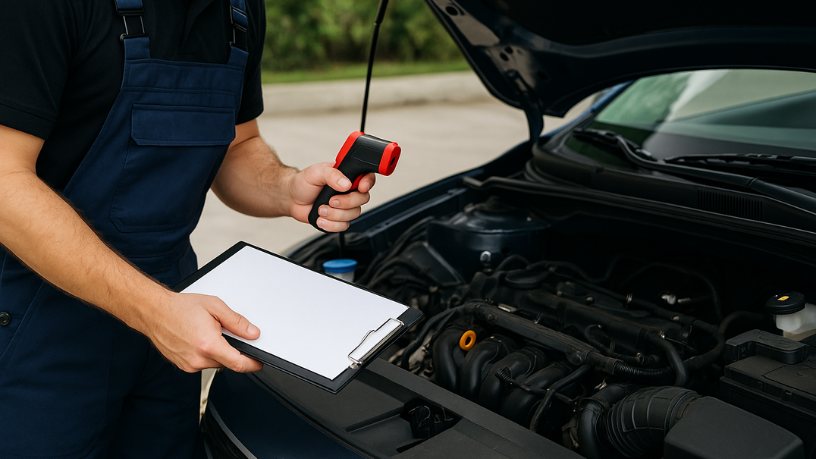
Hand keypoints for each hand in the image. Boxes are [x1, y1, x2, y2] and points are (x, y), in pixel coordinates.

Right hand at [144, 292, 262, 372]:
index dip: (253, 364)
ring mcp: (189, 365)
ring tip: (207, 332)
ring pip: (215, 363)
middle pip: (227, 362)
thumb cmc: (179, 308)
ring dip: (218, 351)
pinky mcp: (183, 365)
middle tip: (225, 333)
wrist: (154, 312)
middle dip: (232, 350)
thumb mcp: (215, 307)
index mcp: (208, 345)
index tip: (259, 362)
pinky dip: (206, 353)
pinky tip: (198, 339)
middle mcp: (198, 359)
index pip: (238, 364)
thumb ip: (237, 322)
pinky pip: (202, 362)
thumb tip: (252, 333)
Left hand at [286, 162, 375, 231]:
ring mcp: (345, 206)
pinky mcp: (338, 219)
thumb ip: (331, 174)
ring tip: (321, 209)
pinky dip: (331, 224)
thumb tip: (346, 183)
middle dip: (346, 203)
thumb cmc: (303, 183)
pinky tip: (321, 218)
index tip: (360, 187)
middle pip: (362, 199)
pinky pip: (344, 226)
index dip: (367, 183)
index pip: (367, 177)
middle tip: (330, 201)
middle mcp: (349, 191)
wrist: (291, 198)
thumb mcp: (316, 172)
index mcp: (347, 176)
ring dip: (335, 215)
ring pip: (354, 215)